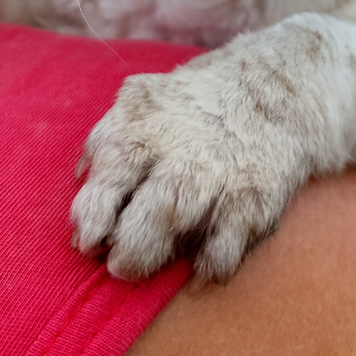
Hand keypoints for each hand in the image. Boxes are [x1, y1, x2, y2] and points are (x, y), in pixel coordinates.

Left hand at [72, 58, 314, 281]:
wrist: (272, 86)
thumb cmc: (191, 107)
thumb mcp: (145, 102)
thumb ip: (110, 138)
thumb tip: (83, 176)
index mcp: (140, 124)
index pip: (108, 170)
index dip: (94, 211)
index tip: (89, 238)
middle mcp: (178, 148)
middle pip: (145, 201)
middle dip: (127, 243)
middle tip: (118, 264)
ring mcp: (218, 172)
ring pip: (177, 217)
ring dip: (153, 251)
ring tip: (140, 268)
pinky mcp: (256, 195)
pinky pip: (231, 239)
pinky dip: (214, 260)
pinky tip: (202, 265)